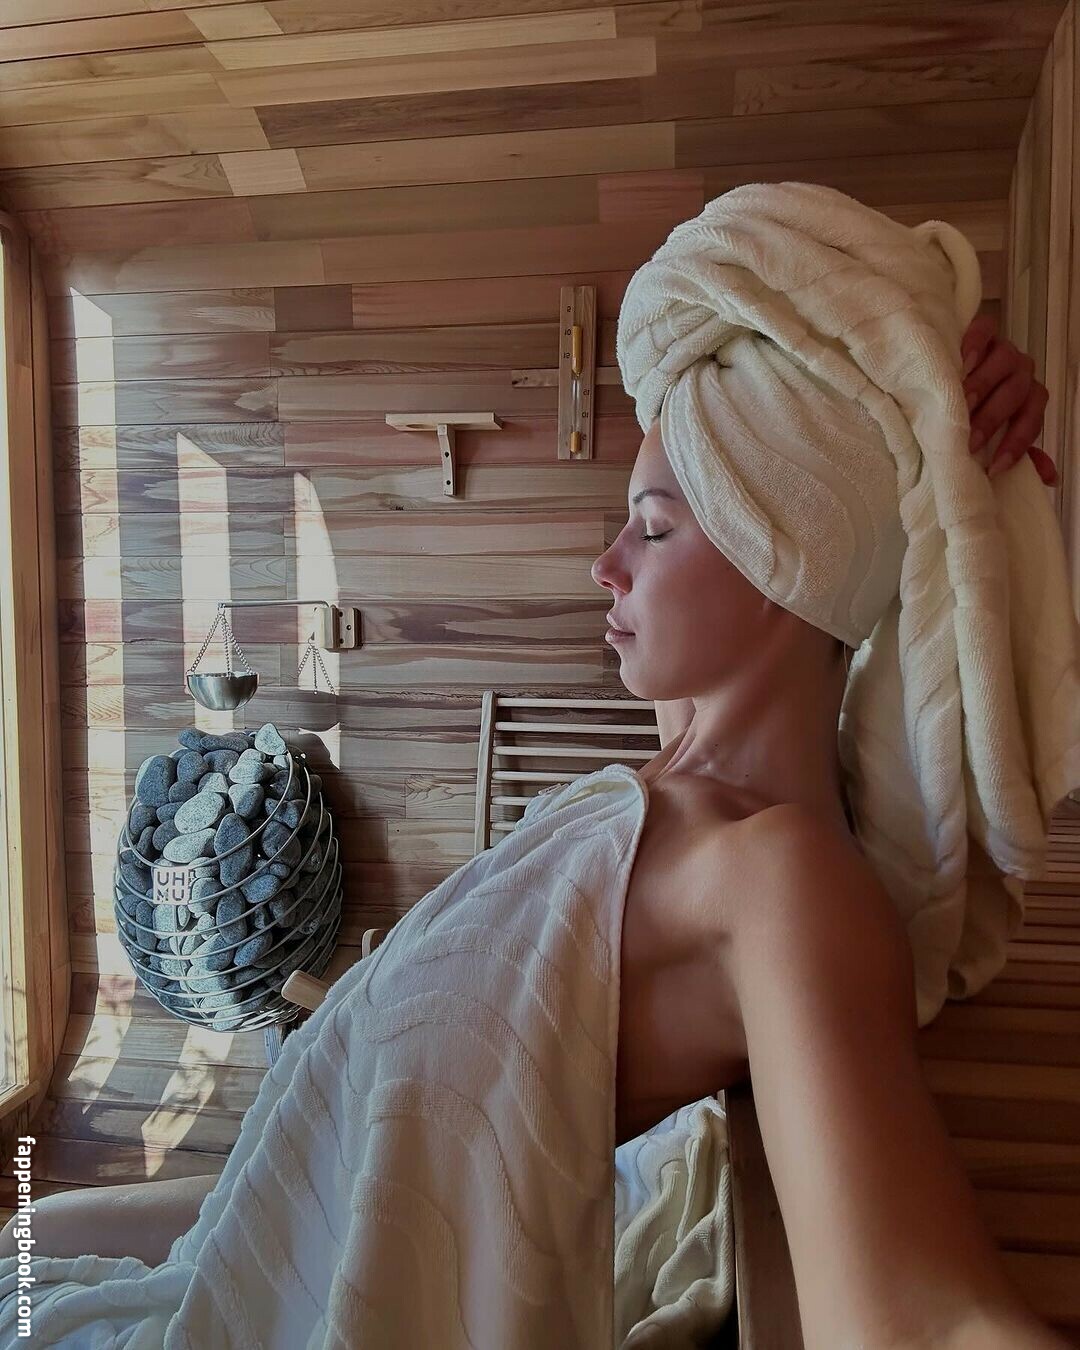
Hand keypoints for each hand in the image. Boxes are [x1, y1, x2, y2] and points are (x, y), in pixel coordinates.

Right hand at [960, 314, 1056, 485]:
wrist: (949, 379)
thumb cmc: (974, 413)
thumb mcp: (994, 436)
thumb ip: (1020, 453)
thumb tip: (1050, 477)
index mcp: (1029, 399)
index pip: (1032, 420)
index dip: (1016, 444)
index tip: (995, 466)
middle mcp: (1021, 373)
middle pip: (1016, 392)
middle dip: (993, 419)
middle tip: (972, 439)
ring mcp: (1003, 349)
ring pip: (1004, 361)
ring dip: (984, 384)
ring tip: (961, 403)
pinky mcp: (984, 331)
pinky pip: (985, 330)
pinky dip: (976, 344)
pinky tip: (963, 363)